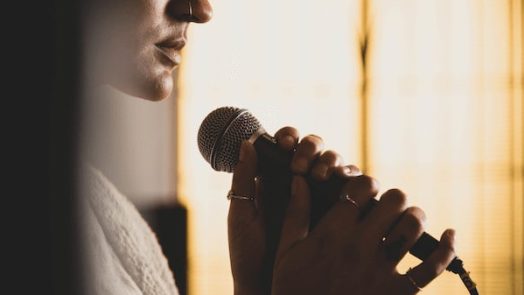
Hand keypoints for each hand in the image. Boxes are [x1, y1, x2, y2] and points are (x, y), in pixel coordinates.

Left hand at [228, 127, 358, 294]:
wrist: (267, 286)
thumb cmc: (250, 253)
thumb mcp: (242, 214)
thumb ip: (243, 179)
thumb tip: (247, 142)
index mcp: (276, 178)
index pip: (288, 145)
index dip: (289, 137)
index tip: (284, 144)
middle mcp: (301, 184)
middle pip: (315, 150)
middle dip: (311, 149)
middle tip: (300, 165)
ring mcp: (322, 197)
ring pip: (336, 165)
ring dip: (332, 163)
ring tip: (321, 177)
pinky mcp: (341, 214)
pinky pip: (353, 190)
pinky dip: (352, 182)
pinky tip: (343, 185)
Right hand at [271, 175, 455, 294]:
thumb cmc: (293, 288)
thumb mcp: (287, 250)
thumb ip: (296, 213)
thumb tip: (299, 180)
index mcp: (332, 231)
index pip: (362, 187)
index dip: (367, 182)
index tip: (365, 190)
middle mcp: (360, 245)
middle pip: (394, 200)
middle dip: (392, 198)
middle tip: (386, 208)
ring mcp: (381, 269)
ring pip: (413, 227)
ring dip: (414, 218)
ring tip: (407, 221)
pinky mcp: (398, 292)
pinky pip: (432, 268)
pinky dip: (447, 249)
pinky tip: (450, 236)